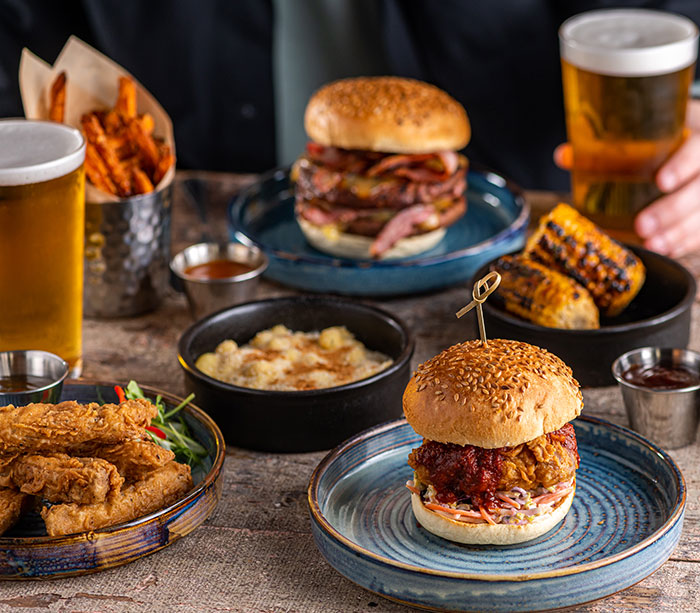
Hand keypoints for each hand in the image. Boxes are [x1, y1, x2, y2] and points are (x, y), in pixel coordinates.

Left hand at [554, 99, 699, 256]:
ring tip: (652, 244)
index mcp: (695, 134)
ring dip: (678, 232)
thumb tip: (563, 156)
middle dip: (672, 210)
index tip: (661, 182)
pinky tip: (667, 250)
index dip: (682, 165)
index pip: (696, 148)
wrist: (692, 136)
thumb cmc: (663, 136)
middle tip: (643, 226)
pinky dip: (686, 241)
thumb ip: (606, 146)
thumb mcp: (644, 133)